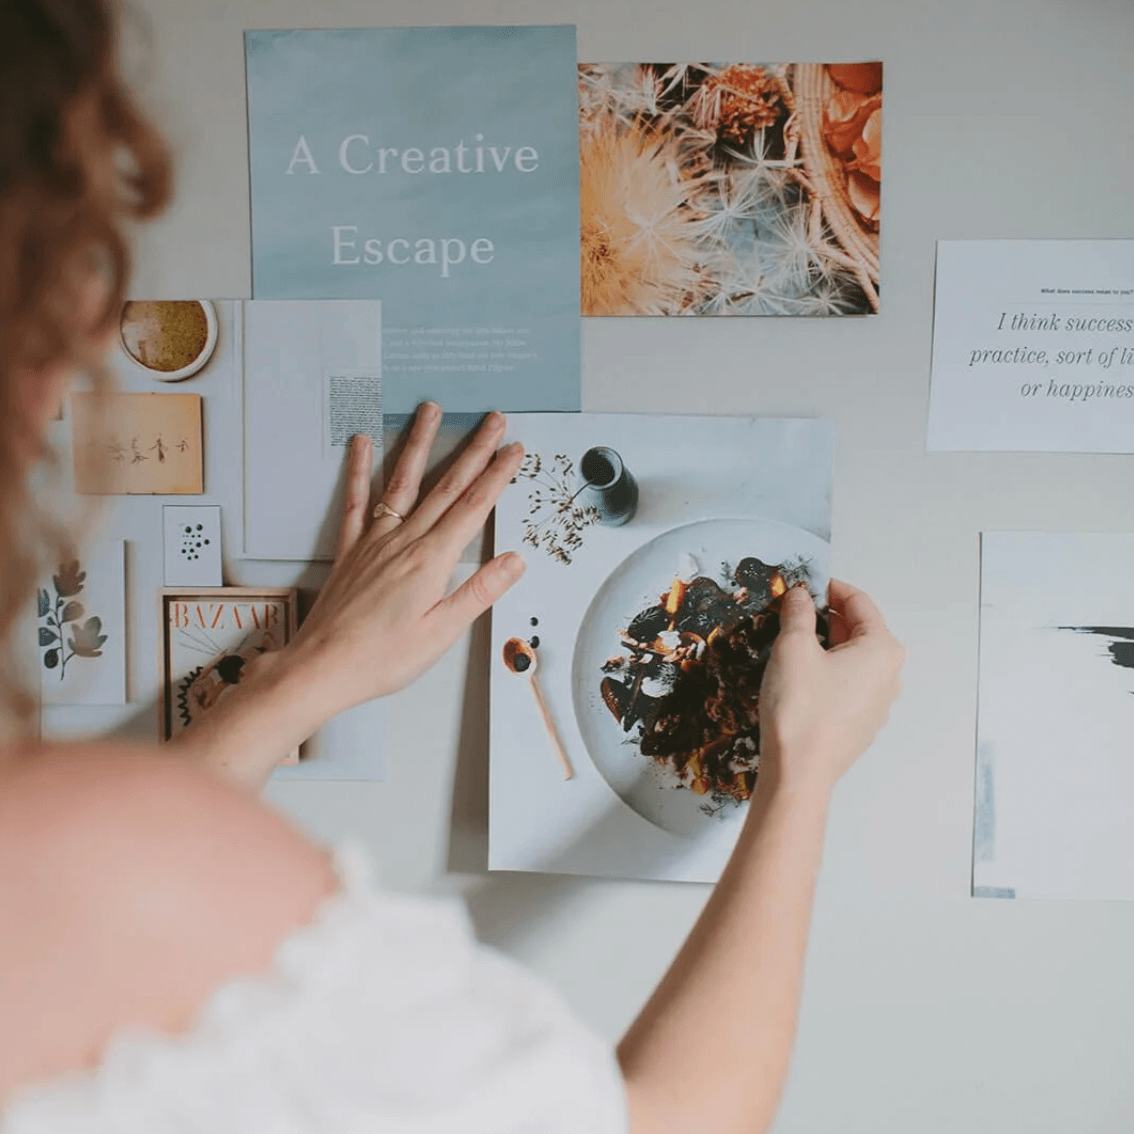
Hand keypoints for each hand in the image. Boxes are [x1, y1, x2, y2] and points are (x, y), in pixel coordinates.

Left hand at [283, 402, 525, 718]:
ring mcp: (374, 541)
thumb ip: (479, 591)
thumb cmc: (381, 658)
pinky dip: (358, 469)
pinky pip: (356, 500)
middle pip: (446, 486)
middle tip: (493, 421)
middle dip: (473, 450)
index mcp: (431, 561)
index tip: (514, 451)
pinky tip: (360, 444)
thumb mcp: (442, 632)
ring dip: (419, 444)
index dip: (497, 476)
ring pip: (403, 481)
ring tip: (430, 411)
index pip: (473, 508)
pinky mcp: (350, 549)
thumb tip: (514, 561)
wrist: (323, 666)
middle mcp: (404, 541)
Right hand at [756, 580, 904, 796]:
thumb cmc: (801, 711)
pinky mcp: (861, 723)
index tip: (806, 584)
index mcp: (882, 650)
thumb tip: (800, 597)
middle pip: (860, 630)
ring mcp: (878, 703)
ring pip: (853, 659)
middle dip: (827, 617)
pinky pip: (848, 684)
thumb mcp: (793, 648)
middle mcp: (889, 675)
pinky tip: (800, 675)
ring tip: (793, 642)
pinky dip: (828, 671)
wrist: (799, 772)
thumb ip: (798, 614)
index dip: (830, 588)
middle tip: (794, 611)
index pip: (859, 602)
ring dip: (826, 645)